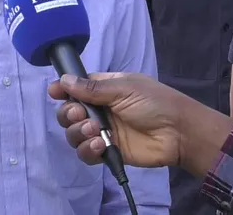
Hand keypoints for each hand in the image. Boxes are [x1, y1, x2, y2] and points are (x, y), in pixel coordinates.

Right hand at [47, 72, 232, 173]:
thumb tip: (64, 80)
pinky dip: (87, 150)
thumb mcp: (124, 88)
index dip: (63, 90)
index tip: (54, 92)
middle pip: (69, 112)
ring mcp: (103, 131)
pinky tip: (99, 145)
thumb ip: (92, 88)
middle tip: (82, 114)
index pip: (76, 88)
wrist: (178, 132)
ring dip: (78, 132)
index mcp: (104, 89)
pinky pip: (86, 153)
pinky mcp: (107, 151)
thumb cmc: (154, 102)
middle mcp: (100, 110)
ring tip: (95, 130)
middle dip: (69, 113)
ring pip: (74, 134)